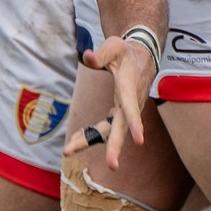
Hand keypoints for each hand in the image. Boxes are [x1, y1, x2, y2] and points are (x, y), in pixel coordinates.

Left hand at [75, 34, 153, 170]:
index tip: (140, 141)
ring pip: (110, 131)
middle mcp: (130, 103)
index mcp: (129, 87)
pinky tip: (74, 140)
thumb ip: (101, 54)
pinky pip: (105, 128)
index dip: (136, 124)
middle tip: (112, 165)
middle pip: (122, 128)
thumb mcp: (114, 46)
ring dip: (90, 141)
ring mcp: (125, 111)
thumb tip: (87, 57)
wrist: (142, 56)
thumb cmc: (126, 51)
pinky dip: (90, 134)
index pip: (132, 107)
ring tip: (67, 150)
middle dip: (115, 146)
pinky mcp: (120, 113)